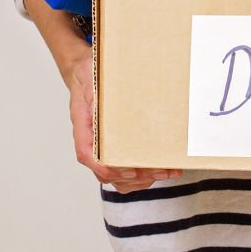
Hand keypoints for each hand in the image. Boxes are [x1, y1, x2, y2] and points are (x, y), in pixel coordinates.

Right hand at [66, 52, 182, 192]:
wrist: (87, 72)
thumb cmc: (90, 75)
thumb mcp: (92, 75)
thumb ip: (99, 88)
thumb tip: (113, 96)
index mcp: (83, 123)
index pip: (87, 153)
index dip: (106, 166)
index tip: (129, 168)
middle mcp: (91, 139)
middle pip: (106, 171)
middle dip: (135, 176)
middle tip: (160, 170)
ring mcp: (103, 145)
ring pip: (117, 176)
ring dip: (141, 179)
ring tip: (167, 171)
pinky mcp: (115, 145)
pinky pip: (125, 170)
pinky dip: (142, 175)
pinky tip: (162, 170)